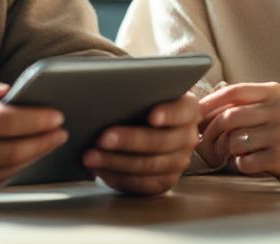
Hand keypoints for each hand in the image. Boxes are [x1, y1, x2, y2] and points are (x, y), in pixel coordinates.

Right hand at [0, 62, 66, 206]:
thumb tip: (6, 90)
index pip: (7, 121)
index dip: (37, 119)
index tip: (56, 114)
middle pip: (14, 150)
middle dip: (44, 140)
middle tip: (62, 130)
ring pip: (6, 170)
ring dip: (32, 157)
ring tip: (47, 142)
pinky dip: (10, 171)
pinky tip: (21, 157)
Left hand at [82, 92, 198, 195]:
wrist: (144, 128)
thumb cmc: (140, 104)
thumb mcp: (143, 95)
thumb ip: (136, 94)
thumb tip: (108, 95)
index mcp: (187, 110)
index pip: (182, 111)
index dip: (168, 114)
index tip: (152, 116)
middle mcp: (187, 137)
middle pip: (161, 142)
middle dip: (129, 140)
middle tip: (102, 138)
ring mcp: (178, 163)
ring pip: (148, 166)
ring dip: (116, 162)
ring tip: (91, 156)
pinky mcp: (164, 182)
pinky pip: (142, 184)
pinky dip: (117, 177)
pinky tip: (99, 169)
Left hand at [198, 82, 279, 183]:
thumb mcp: (270, 104)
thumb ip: (242, 102)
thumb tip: (199, 109)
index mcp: (272, 92)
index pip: (233, 92)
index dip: (209, 102)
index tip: (195, 114)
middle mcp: (278, 110)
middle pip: (228, 118)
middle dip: (211, 132)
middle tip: (205, 142)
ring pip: (234, 141)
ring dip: (226, 151)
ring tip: (229, 153)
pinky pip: (245, 161)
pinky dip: (239, 164)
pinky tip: (246, 162)